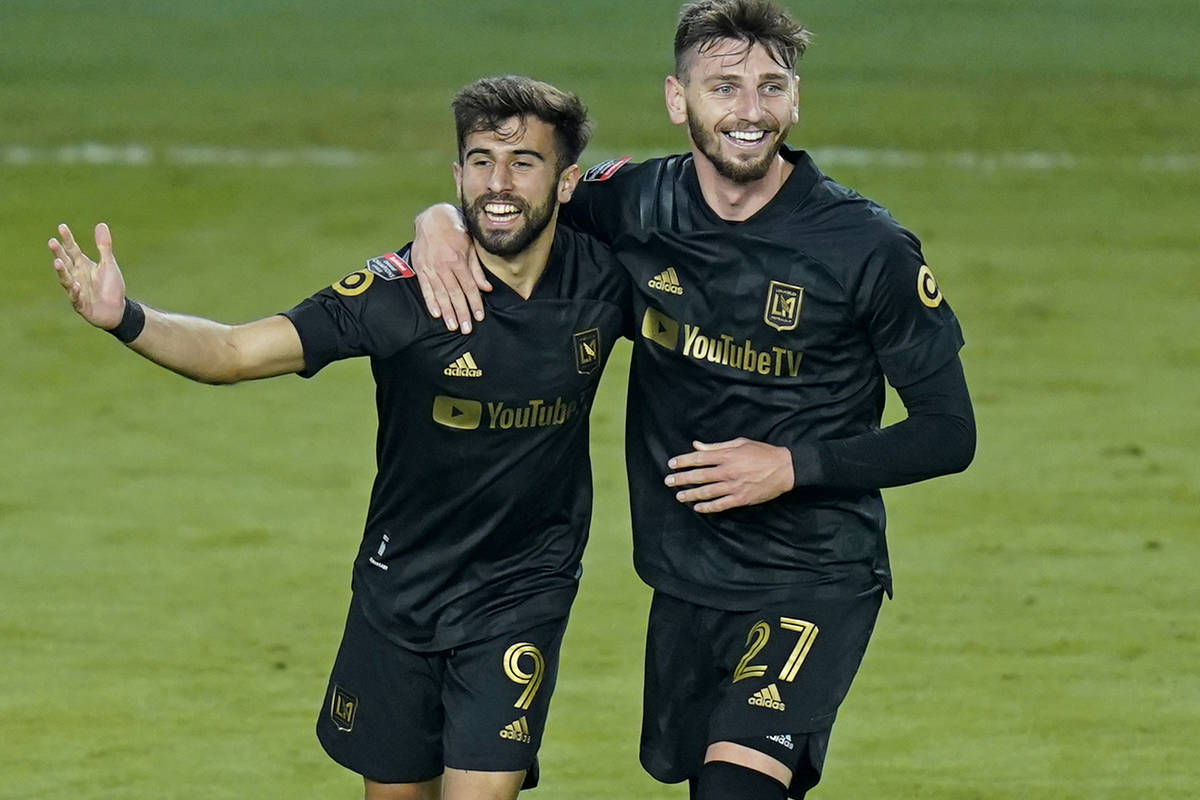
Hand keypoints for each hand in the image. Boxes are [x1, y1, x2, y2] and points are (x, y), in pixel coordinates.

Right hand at [49, 222, 125, 329]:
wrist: (118, 310)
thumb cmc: (111, 286)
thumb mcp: (109, 264)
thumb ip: (104, 246)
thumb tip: (101, 224)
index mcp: (82, 265)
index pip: (72, 249)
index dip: (67, 239)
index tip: (61, 226)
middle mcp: (76, 275)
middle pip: (65, 262)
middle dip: (58, 253)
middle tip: (52, 242)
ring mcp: (77, 290)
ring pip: (66, 279)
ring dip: (61, 271)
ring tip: (57, 262)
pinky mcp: (81, 304)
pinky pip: (76, 298)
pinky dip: (75, 291)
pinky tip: (76, 285)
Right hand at [412, 203, 490, 332]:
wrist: (432, 218)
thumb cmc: (456, 232)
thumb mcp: (470, 247)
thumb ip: (477, 269)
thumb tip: (486, 288)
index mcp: (458, 260)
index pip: (469, 286)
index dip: (475, 303)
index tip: (480, 317)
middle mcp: (444, 265)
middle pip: (455, 293)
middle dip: (461, 312)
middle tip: (466, 329)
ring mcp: (430, 267)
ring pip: (440, 293)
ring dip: (447, 311)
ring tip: (452, 326)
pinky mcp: (420, 268)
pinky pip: (425, 288)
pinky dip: (430, 301)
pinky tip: (436, 314)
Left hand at [665, 438, 794, 513]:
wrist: (784, 468)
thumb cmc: (762, 453)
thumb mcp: (739, 443)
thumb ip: (716, 446)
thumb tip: (697, 445)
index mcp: (727, 455)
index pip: (699, 458)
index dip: (683, 461)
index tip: (671, 464)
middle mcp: (728, 471)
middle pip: (699, 476)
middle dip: (681, 479)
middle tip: (668, 482)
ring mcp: (734, 486)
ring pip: (707, 492)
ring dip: (690, 494)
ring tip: (679, 496)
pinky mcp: (741, 498)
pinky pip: (720, 505)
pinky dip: (707, 507)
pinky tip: (697, 507)